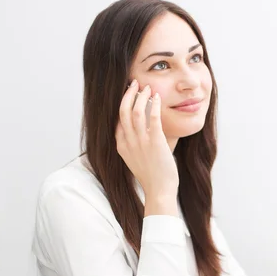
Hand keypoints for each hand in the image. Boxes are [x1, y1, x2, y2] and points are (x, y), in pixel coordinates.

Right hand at [115, 80, 178, 199]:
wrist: (159, 191)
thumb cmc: (152, 176)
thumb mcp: (136, 159)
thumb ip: (135, 144)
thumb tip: (142, 131)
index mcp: (121, 146)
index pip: (117, 119)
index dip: (122, 103)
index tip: (129, 93)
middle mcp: (128, 142)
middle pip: (123, 111)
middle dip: (128, 94)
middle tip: (135, 84)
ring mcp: (141, 142)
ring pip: (135, 111)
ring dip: (141, 97)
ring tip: (147, 88)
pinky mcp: (155, 142)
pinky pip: (152, 118)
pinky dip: (154, 105)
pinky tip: (158, 98)